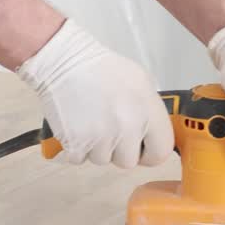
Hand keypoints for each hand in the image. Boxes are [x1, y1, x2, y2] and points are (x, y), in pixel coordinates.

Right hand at [16, 19, 173, 167]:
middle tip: (109, 129)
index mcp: (148, 111)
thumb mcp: (140, 81)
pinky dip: (76, 147)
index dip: (150, 153)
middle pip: (128, 161)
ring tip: (90, 122)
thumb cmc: (101, 69)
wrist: (63, 62)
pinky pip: (80, 159)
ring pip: (103, 160)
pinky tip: (77, 126)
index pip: (161, 152)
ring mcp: (101, 137)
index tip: (141, 148)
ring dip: (96, 148)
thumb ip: (151, 111)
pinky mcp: (77, 143)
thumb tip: (152, 134)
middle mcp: (127, 127)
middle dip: (119, 150)